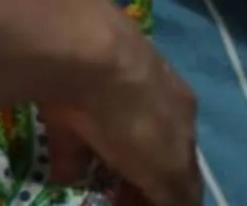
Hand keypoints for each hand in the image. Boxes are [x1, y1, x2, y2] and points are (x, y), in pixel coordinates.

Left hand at [43, 13, 199, 205]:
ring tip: (92, 195)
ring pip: (109, 141)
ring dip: (104, 171)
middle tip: (120, 204)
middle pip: (146, 150)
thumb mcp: (169, 164)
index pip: (184, 161)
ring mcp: (106, 90)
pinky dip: (69, 159)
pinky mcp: (68, 94)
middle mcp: (149, 97)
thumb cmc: (135, 114)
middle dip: (137, 182)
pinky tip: (63, 177)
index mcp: (182, 111)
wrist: (81, 55)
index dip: (171, 193)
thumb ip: (179, 193)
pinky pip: (71, 135)